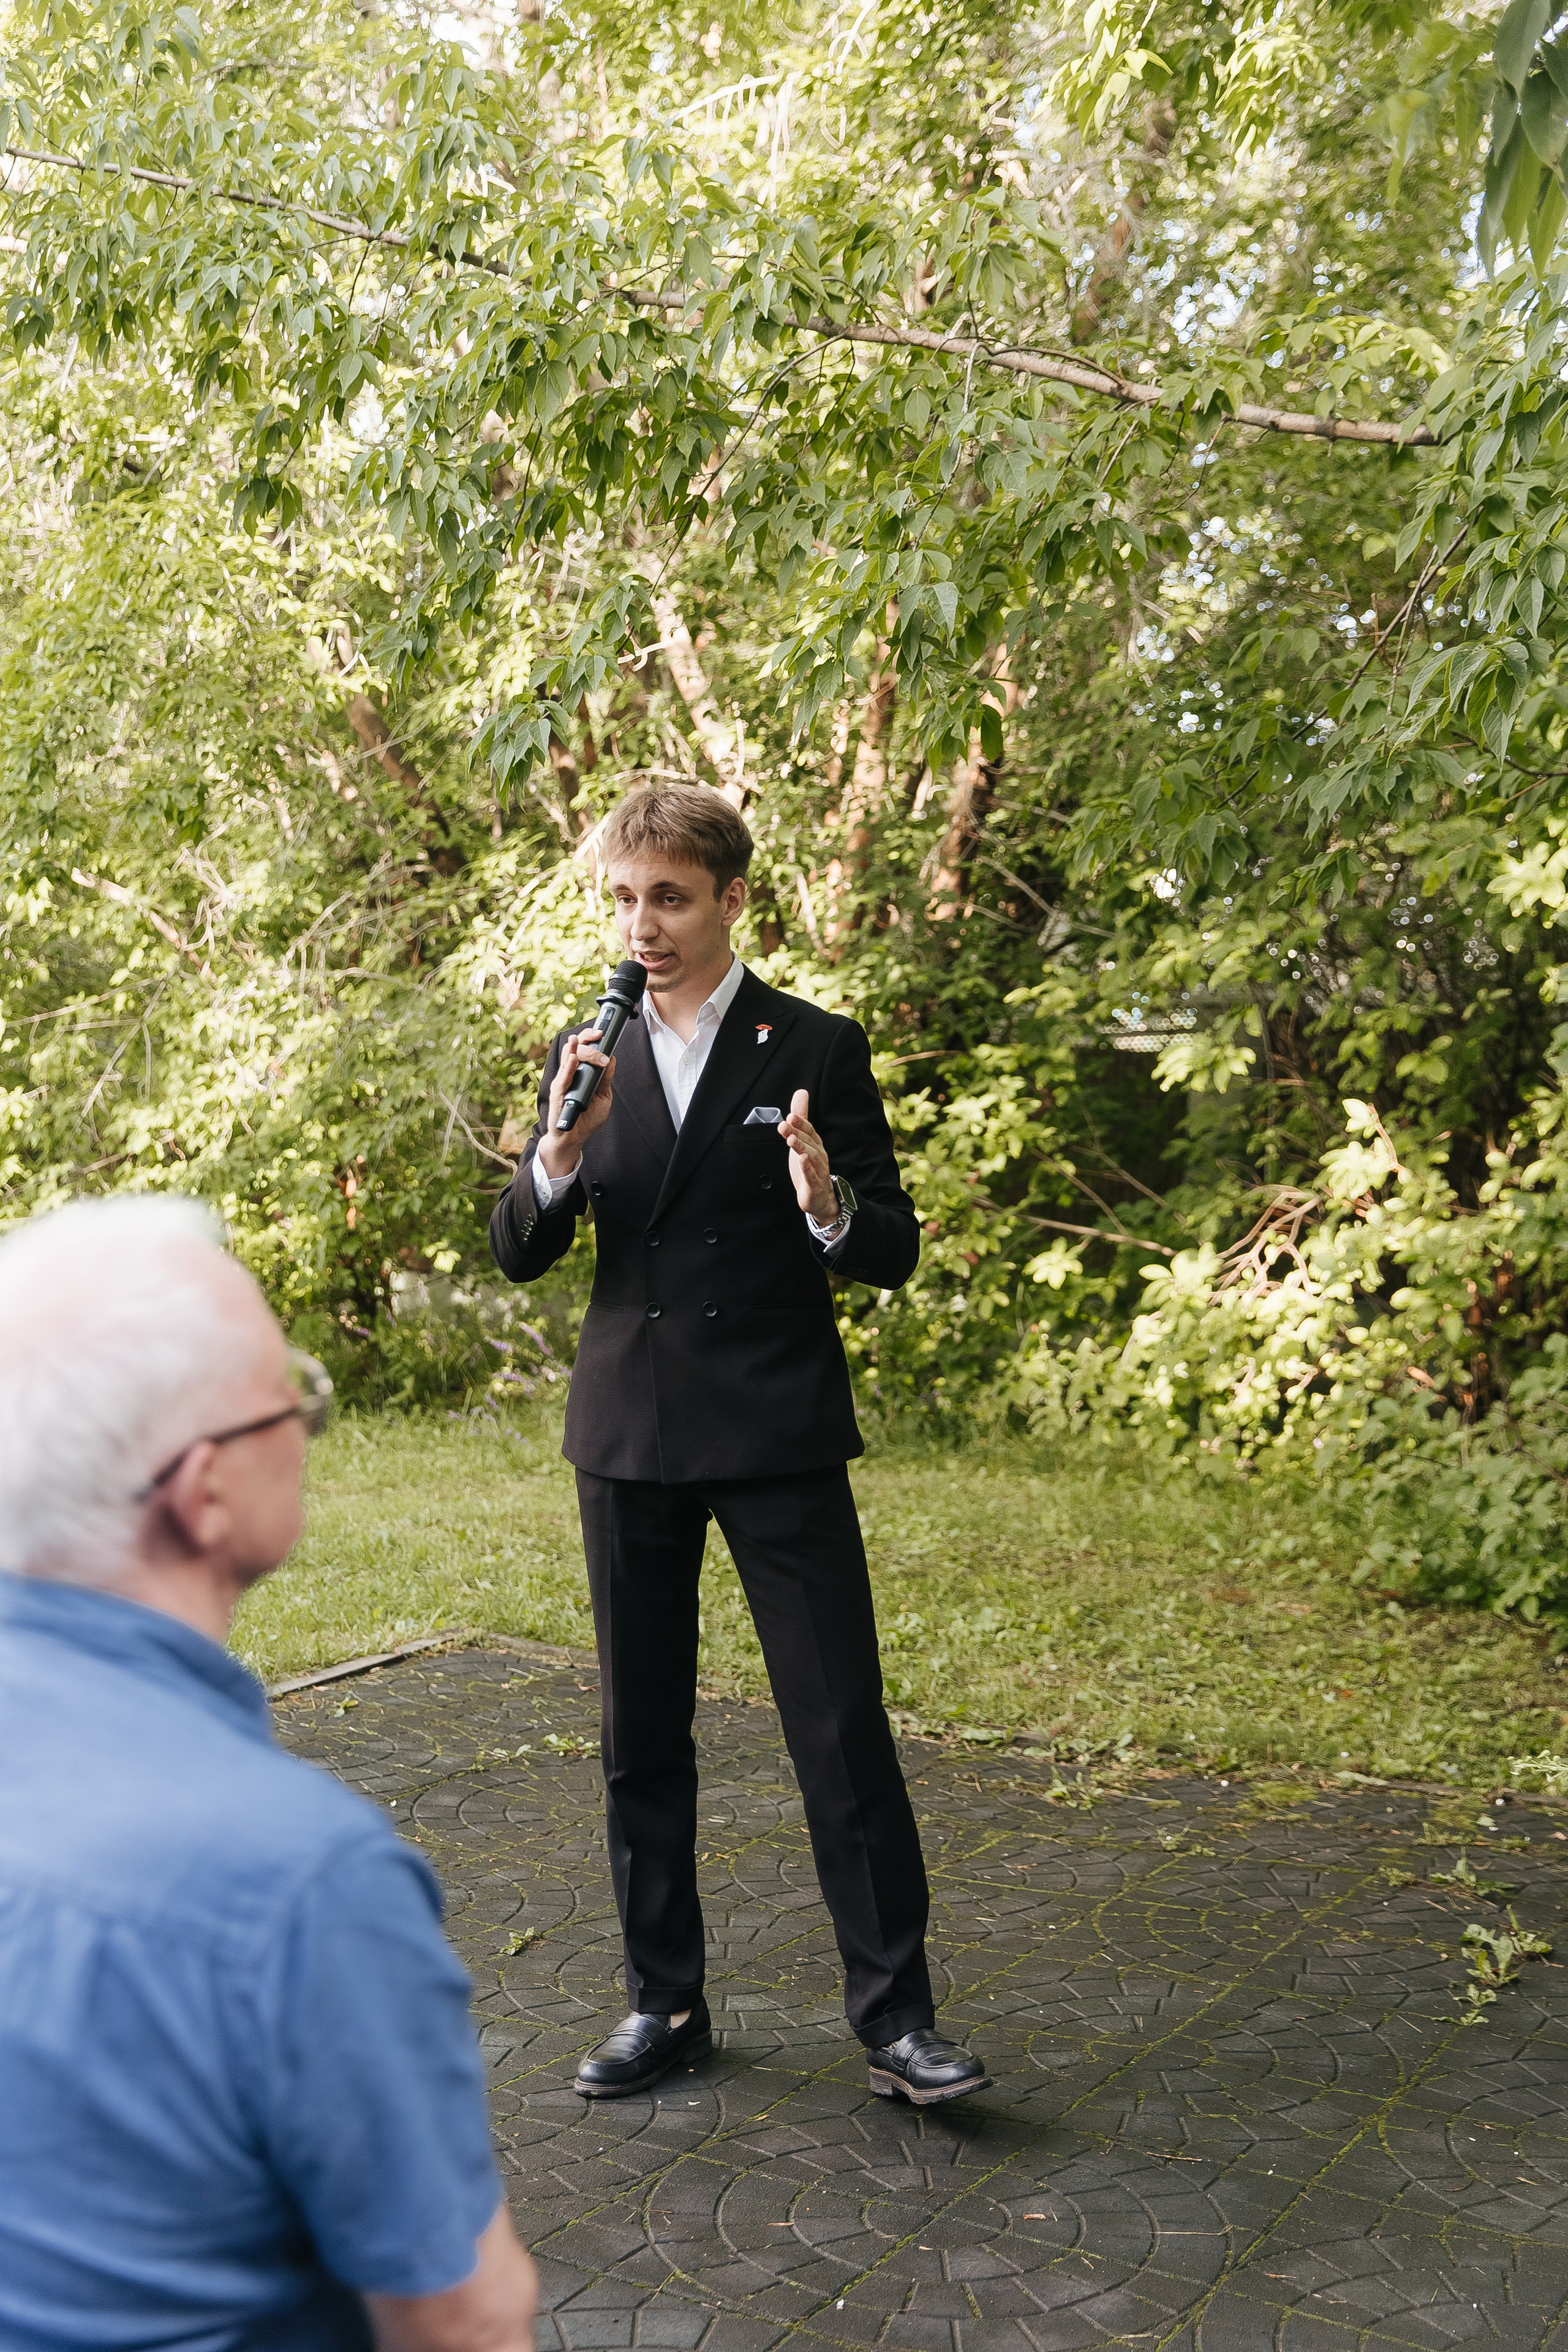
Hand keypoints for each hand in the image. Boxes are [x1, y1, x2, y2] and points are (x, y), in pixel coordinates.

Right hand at [536, 1025, 615, 1179]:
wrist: (573, 1139)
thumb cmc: (586, 1119)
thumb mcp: (603, 1096)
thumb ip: (605, 1079)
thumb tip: (612, 1058)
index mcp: (580, 1073)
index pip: (583, 1050)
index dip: (590, 1039)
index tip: (602, 1032)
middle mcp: (570, 1075)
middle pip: (575, 1050)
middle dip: (586, 1040)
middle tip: (598, 1035)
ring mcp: (562, 1084)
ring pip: (566, 1060)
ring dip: (573, 1048)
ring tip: (578, 1039)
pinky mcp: (558, 1095)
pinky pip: (563, 1079)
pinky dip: (567, 1068)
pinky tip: (572, 1058)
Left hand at [778, 1088, 836, 1223]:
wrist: (819, 1196)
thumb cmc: (809, 1166)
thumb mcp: (802, 1140)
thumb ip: (801, 1118)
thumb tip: (801, 1092)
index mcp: (815, 1144)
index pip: (808, 1130)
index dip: (800, 1123)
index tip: (789, 1116)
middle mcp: (818, 1155)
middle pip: (808, 1141)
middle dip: (797, 1132)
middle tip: (784, 1124)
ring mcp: (818, 1170)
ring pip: (811, 1156)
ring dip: (801, 1147)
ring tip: (791, 1141)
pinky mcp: (814, 1185)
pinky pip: (812, 1175)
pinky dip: (807, 1168)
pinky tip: (801, 1160)